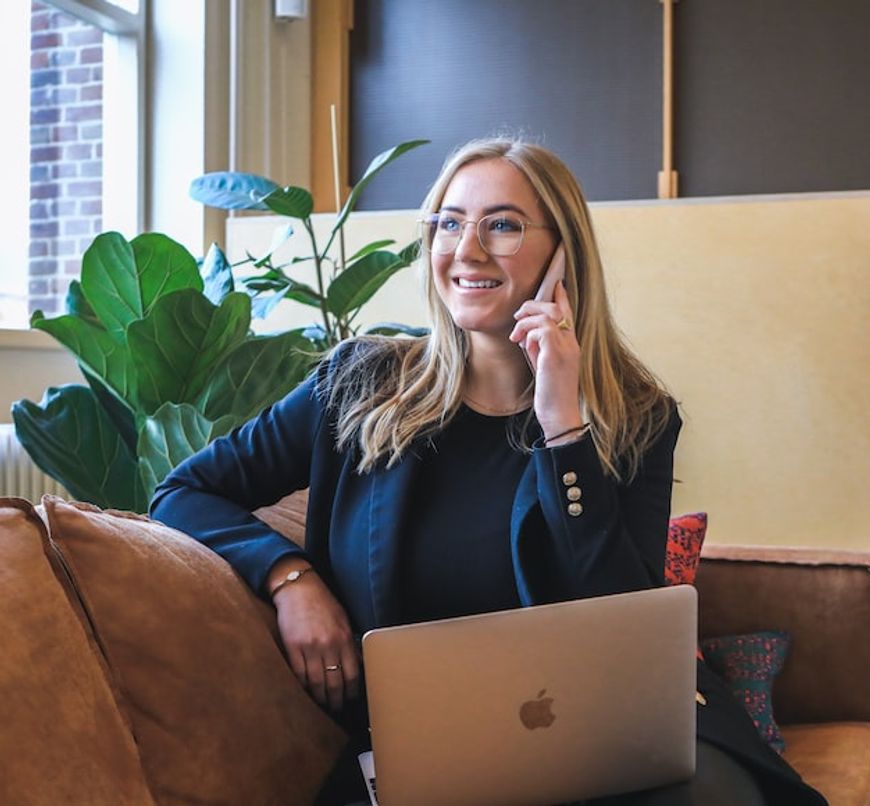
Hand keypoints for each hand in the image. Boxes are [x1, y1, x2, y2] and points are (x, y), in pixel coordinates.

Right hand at [269, 560, 360, 711]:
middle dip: (336, 700)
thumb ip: (348, 643)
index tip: (351, 699)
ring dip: (320, 698)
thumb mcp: (343, 620)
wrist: (299, 588)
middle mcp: (329, 644)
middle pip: (335, 683)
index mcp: (344, 638)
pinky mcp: (292, 647)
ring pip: (317, 683)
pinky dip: (303, 686)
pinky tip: (306, 692)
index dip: (352, 691)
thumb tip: (356, 665)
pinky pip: (299, 674)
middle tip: (336, 709)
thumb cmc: (322, 603)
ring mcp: (310, 647)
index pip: (352, 674)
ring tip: (321, 704)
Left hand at [509, 282, 583, 438]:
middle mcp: (572, 343)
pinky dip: (529, 334)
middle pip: (556, 308)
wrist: (559, 414)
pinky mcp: (556, 356)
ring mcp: (566, 348)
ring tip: (515, 335)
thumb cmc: (550, 393)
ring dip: (526, 321)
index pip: (568, 312)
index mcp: (571, 344)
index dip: (561, 296)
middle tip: (517, 317)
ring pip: (547, 315)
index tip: (556, 284)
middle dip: (533, 306)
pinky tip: (523, 345)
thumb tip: (526, 335)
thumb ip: (539, 347)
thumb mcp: (544, 365)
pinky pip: (542, 330)